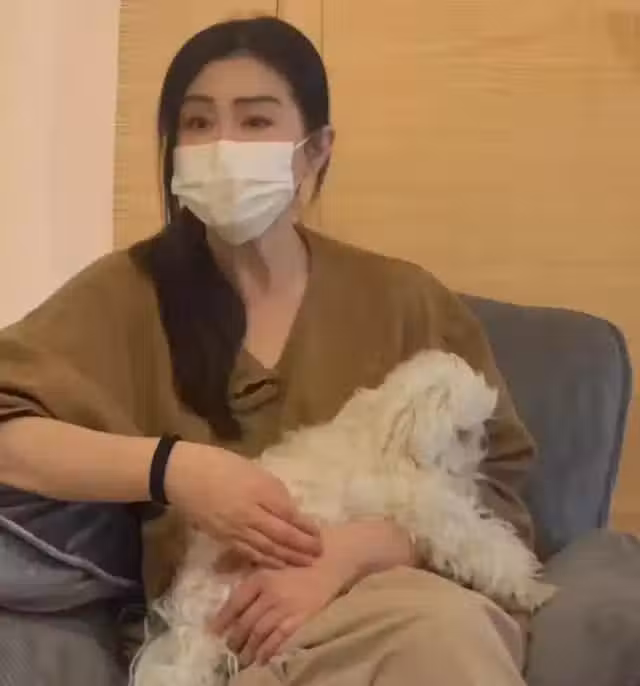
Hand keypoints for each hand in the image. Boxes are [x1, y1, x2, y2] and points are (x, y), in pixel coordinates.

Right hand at [164, 441, 321, 567]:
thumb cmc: (220, 464)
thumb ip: (272, 490)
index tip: (320, 534)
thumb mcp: (253, 469)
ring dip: (288, 558)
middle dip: (302, 546)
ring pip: (267, 549)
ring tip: (305, 564)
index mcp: (258, 490)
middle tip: (319, 554)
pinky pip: (249, 553)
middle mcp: (249, 513)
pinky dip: (266, 561)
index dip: (306, 527)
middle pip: (281, 535)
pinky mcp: (224, 539)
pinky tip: (278, 566)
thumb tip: (290, 509)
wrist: (183, 474)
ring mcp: (235, 529)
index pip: (289, 514)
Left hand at [212, 519, 415, 665]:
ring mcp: (286, 607)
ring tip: (244, 657)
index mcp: (260, 576)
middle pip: (245, 623)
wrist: (334, 556)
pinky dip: (268, 651)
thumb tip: (217, 569)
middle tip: (230, 647)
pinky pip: (280, 639)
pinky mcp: (302, 617)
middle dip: (235, 639)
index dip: (222, 619)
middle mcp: (270, 594)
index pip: (235, 603)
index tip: (213, 630)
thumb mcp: (270, 554)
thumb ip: (244, 562)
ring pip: (260, 634)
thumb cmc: (300, 551)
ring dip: (249, 649)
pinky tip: (262, 658)